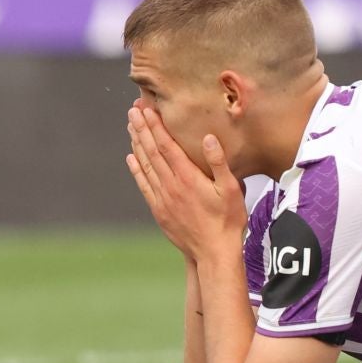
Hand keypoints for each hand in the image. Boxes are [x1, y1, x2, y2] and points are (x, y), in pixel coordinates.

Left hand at [125, 105, 246, 263]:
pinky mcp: (159, 211)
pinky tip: (130, 158)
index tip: (146, 109)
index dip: (155, 126)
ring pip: (145, 166)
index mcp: (187, 177)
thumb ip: (219, 162)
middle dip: (142, 129)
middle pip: (151, 152)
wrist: (213, 253)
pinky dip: (136, 170)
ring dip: (136, 145)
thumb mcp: (231, 189)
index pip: (166, 145)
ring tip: (130, 127)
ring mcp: (162, 199)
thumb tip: (208, 138)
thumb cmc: (227, 221)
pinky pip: (144, 185)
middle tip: (132, 111)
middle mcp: (171, 186)